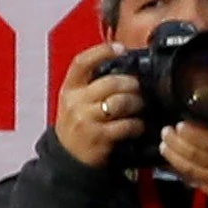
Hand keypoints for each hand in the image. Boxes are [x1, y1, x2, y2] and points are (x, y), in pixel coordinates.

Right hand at [55, 41, 146, 169]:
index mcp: (69, 89)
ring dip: (136, 103)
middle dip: (131, 83)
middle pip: (110, 82)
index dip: (102, 51)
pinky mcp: (98, 137)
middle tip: (139, 88)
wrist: (67, 158)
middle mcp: (75, 102)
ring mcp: (86, 120)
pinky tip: (138, 126)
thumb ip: (91, 85)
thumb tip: (122, 67)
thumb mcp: (75, 101)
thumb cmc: (77, 125)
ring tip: (140, 106)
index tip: (120, 48)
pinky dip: (137, 125)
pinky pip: (125, 125)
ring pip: (120, 103)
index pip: (82, 63)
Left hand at [160, 119, 207, 207]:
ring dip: (174, 157)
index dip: (191, 132)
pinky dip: (183, 174)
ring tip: (165, 146)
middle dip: (176, 142)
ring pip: (192, 170)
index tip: (179, 124)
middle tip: (166, 132)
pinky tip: (175, 166)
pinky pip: (197, 185)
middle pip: (196, 154)